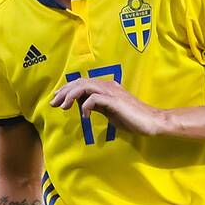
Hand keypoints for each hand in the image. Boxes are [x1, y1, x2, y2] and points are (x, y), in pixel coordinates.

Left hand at [50, 77, 167, 136]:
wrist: (152, 122)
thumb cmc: (132, 118)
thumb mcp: (110, 111)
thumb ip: (97, 106)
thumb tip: (81, 104)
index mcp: (107, 87)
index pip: (83, 83)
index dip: (67, 89)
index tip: (56, 98)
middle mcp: (108, 86)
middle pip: (80, 82)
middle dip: (64, 91)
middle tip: (53, 102)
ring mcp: (112, 92)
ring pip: (85, 86)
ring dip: (71, 95)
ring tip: (63, 107)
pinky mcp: (115, 101)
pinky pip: (95, 98)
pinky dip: (86, 106)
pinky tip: (85, 116)